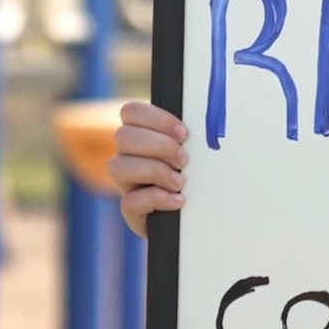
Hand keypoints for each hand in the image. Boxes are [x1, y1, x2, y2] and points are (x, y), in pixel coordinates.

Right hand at [109, 100, 188, 237]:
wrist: (199, 216)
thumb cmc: (199, 177)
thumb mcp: (198, 152)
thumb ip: (194, 136)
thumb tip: (210, 121)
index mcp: (142, 135)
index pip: (131, 112)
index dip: (156, 119)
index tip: (183, 133)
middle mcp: (128, 156)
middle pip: (123, 136)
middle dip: (158, 145)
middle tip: (184, 159)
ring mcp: (127, 184)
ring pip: (118, 166)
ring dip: (154, 171)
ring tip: (180, 182)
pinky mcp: (132, 211)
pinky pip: (130, 202)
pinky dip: (157, 198)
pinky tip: (178, 200)